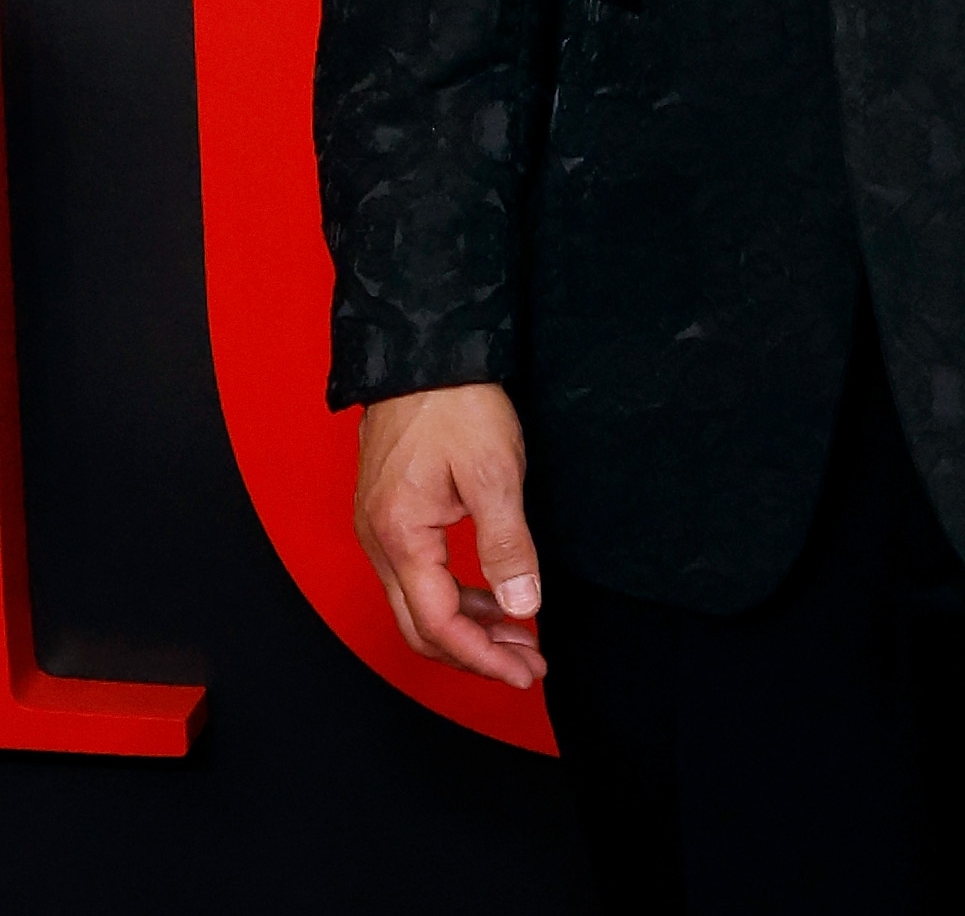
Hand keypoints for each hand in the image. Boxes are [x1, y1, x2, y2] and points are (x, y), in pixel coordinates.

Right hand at [355, 382, 545, 690]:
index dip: (483, 658)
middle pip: (421, 626)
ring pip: (419, 602)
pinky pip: (417, 574)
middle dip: (476, 653)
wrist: (424, 350)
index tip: (524, 671)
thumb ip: (507, 546)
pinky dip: (455, 593)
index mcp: (400, 537)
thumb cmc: (455, 402)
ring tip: (519, 631)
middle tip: (527, 663)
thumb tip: (522, 606)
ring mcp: (380, 527)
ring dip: (469, 624)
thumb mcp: (494, 472)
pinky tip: (490, 591)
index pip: (439, 626)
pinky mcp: (390, 511)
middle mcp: (379, 540)